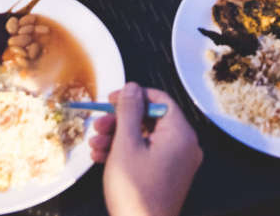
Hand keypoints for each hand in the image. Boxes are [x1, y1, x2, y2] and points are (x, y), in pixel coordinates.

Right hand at [88, 82, 201, 215]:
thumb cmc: (136, 192)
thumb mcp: (126, 145)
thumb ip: (129, 111)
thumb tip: (132, 87)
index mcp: (180, 134)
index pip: (159, 99)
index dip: (133, 96)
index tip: (111, 99)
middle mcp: (184, 146)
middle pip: (150, 119)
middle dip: (120, 121)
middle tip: (98, 124)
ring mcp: (177, 163)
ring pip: (145, 137)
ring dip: (118, 137)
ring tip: (95, 144)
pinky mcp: (167, 176)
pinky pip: (147, 154)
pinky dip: (126, 153)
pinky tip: (102, 157)